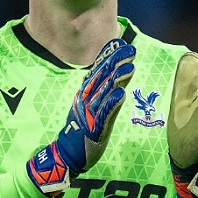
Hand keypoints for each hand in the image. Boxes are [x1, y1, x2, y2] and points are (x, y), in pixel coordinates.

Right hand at [27, 38, 135, 195]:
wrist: (67, 155)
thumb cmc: (82, 131)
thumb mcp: (92, 109)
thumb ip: (102, 93)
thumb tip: (115, 77)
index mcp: (84, 95)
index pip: (97, 71)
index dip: (108, 57)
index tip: (119, 43)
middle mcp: (85, 101)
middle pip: (101, 78)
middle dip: (115, 63)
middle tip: (129, 49)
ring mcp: (89, 114)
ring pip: (104, 93)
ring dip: (117, 80)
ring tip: (130, 66)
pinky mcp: (94, 129)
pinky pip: (103, 115)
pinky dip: (111, 104)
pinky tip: (120, 94)